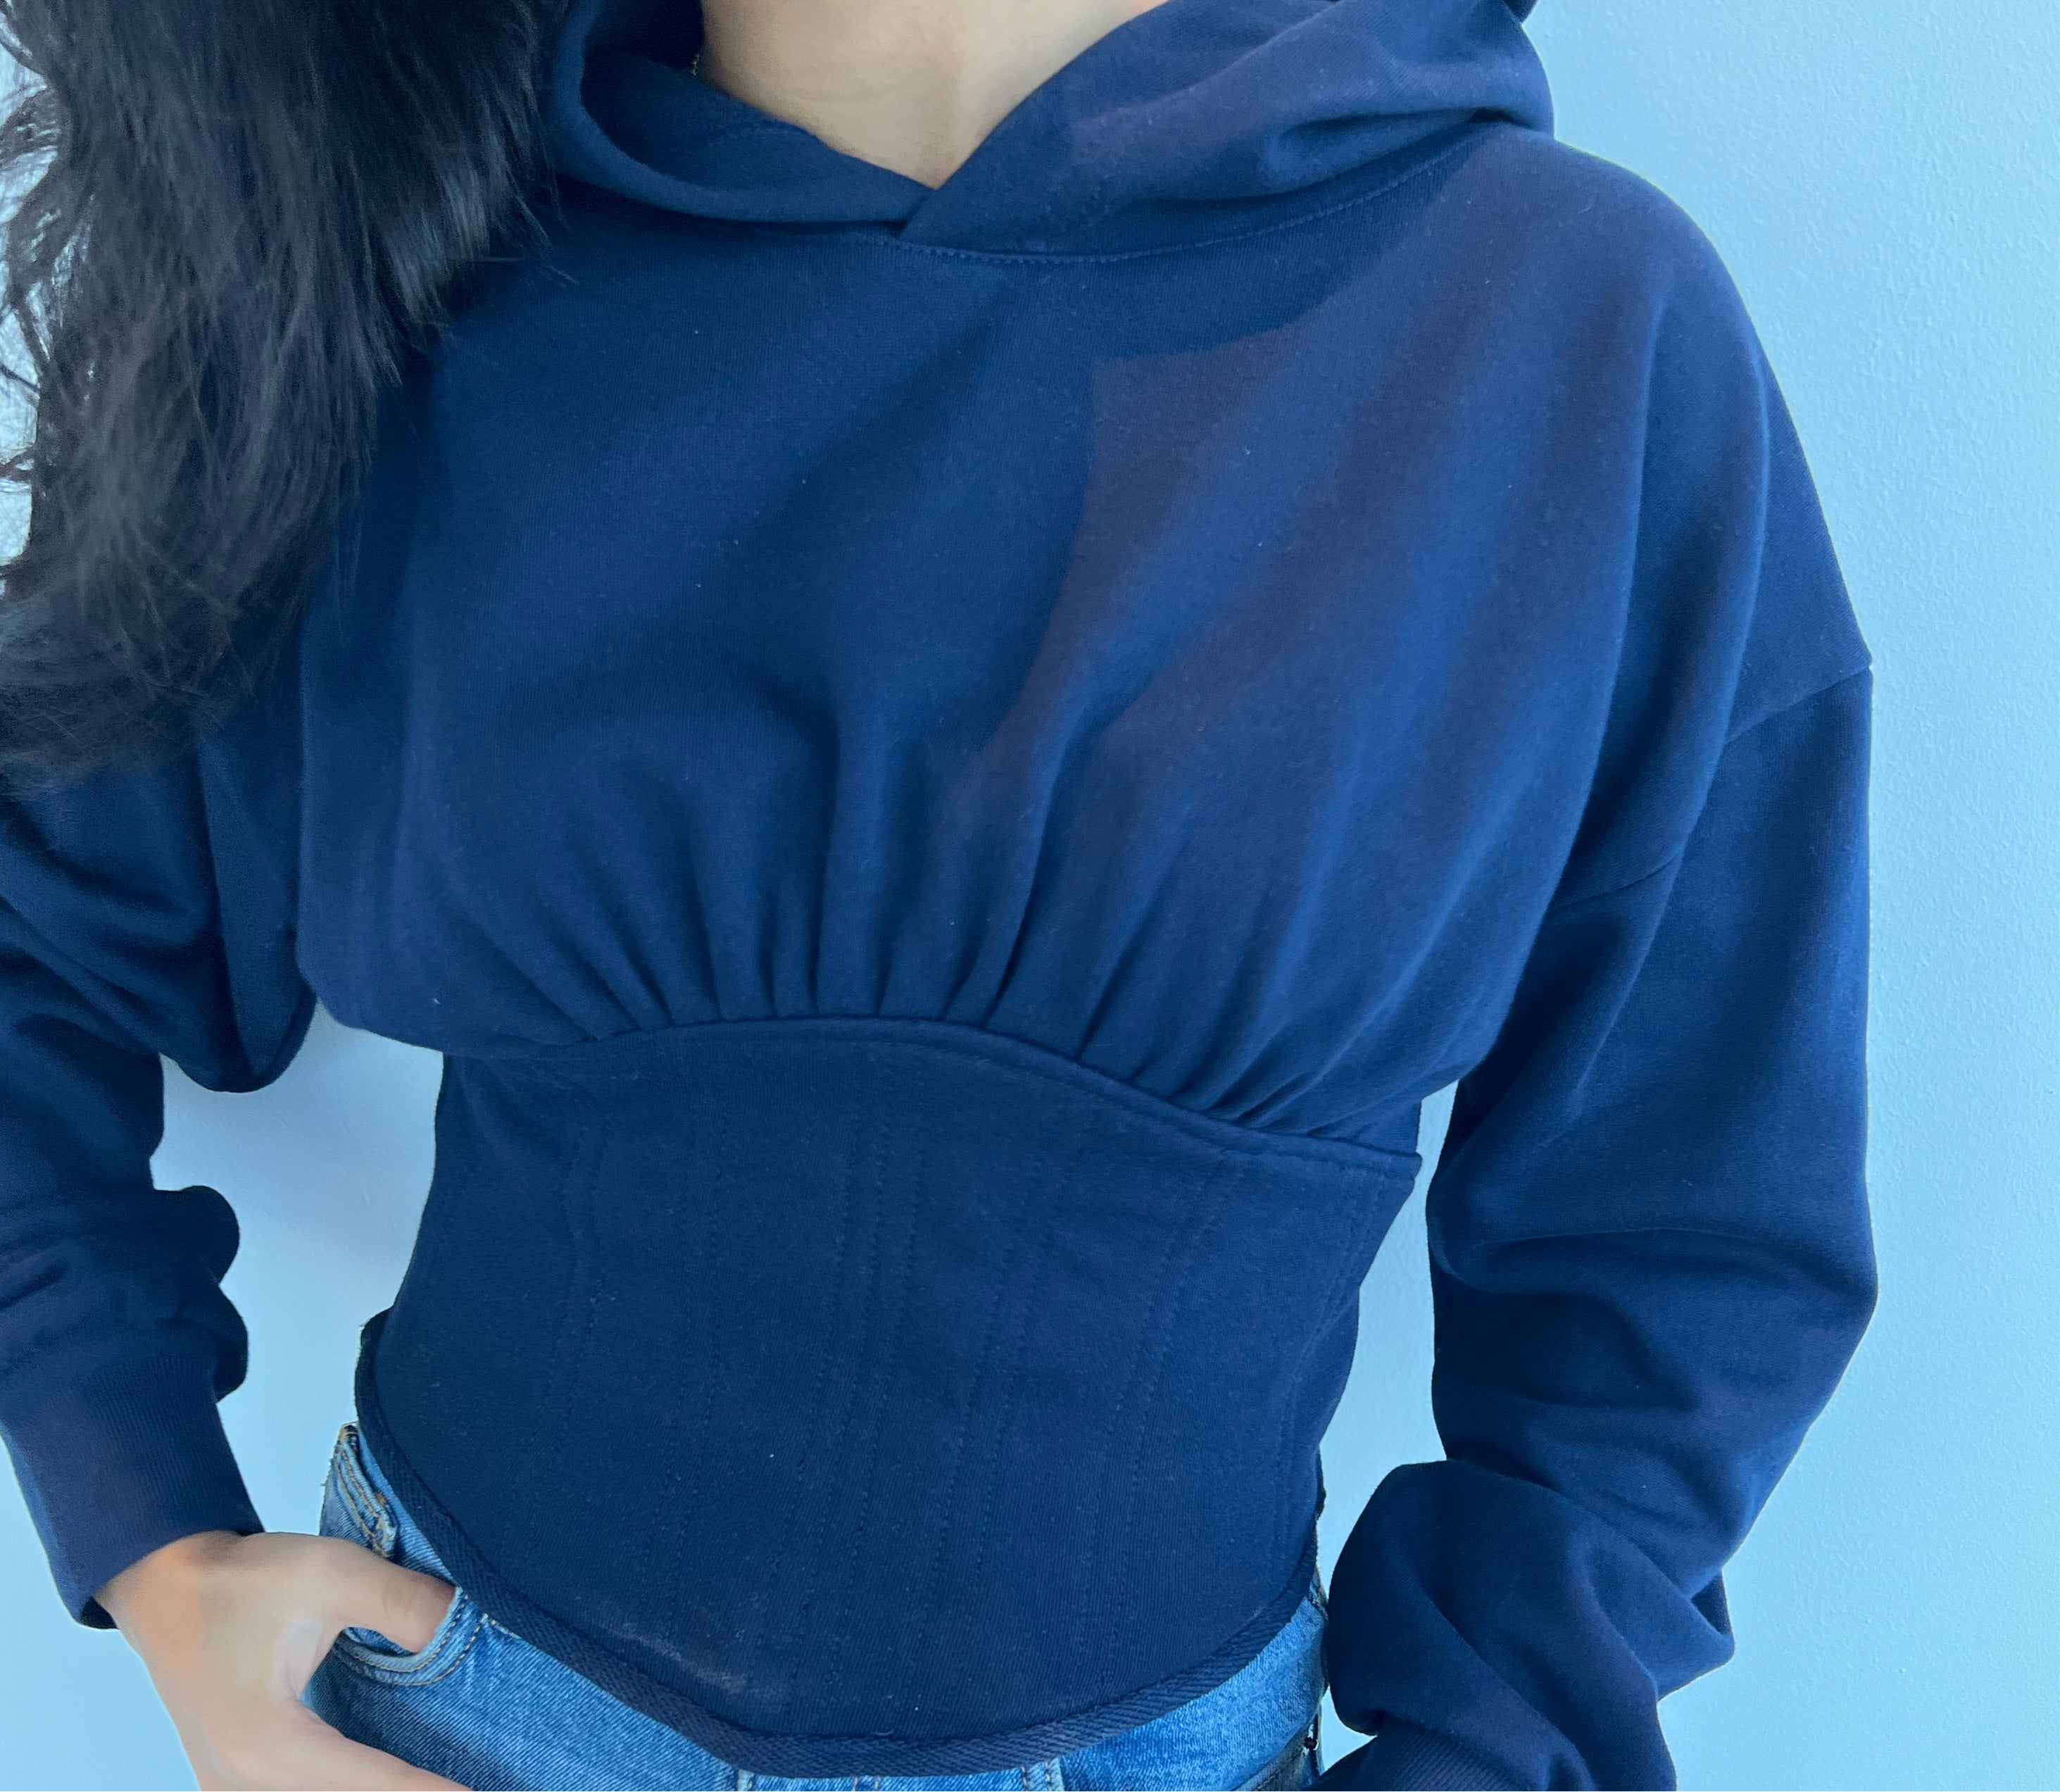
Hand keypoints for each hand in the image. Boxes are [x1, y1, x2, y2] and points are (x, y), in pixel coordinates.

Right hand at [97, 1528, 467, 1789]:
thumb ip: (404, 1603)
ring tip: (442, 1783)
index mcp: (265, 1742)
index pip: (372, 1786)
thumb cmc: (243, 1579)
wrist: (163, 1587)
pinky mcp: (232, 1789)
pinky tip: (400, 1781)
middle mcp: (240, 1784)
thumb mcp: (330, 1573)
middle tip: (484, 1786)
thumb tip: (470, 1625)